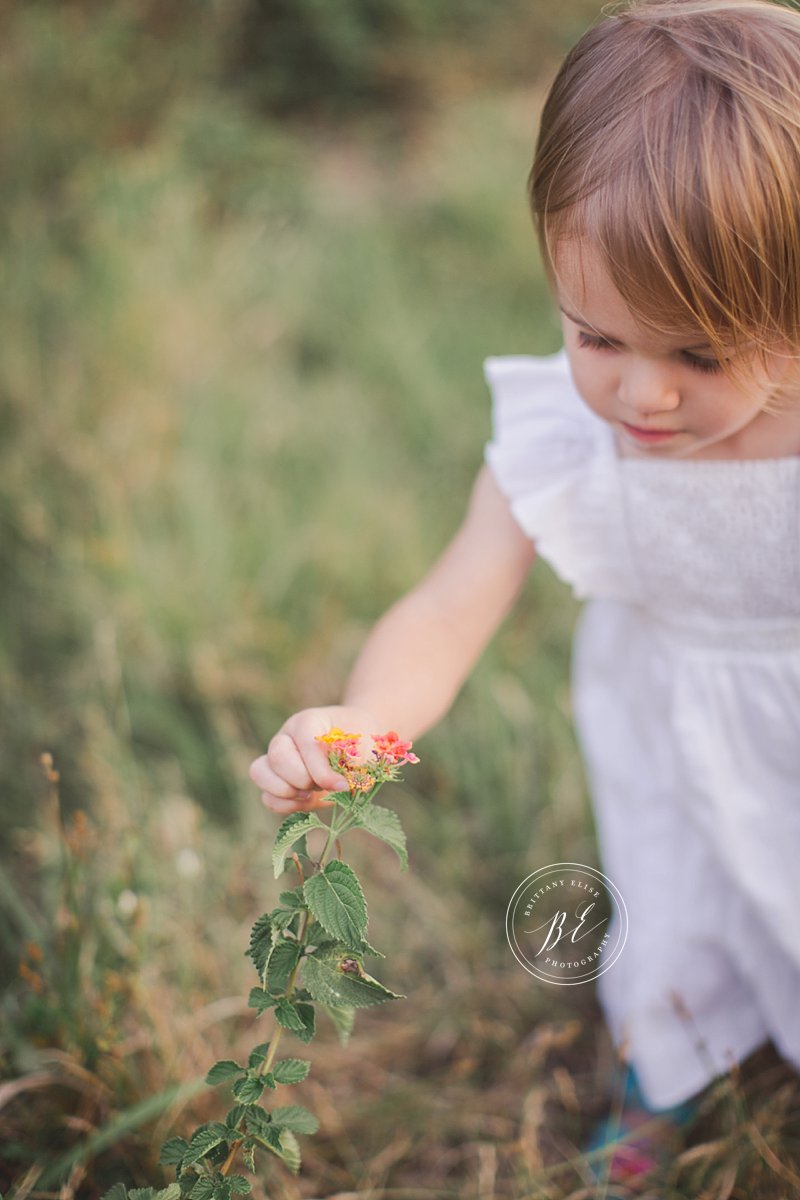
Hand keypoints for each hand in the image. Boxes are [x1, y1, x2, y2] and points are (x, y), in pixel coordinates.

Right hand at [249, 705, 379, 814]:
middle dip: (303, 780)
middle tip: (323, 785)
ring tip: (310, 794)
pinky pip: (267, 797)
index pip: (306, 744)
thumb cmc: (360, 742)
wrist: (356, 743)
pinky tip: (307, 802)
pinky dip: (286, 806)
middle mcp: (286, 737)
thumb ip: (351, 764)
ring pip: (259, 773)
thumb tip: (338, 787)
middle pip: (278, 758)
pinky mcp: (275, 780)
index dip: (323, 771)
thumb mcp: (362, 748)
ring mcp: (275, 757)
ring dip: (287, 792)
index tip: (343, 786)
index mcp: (308, 721)